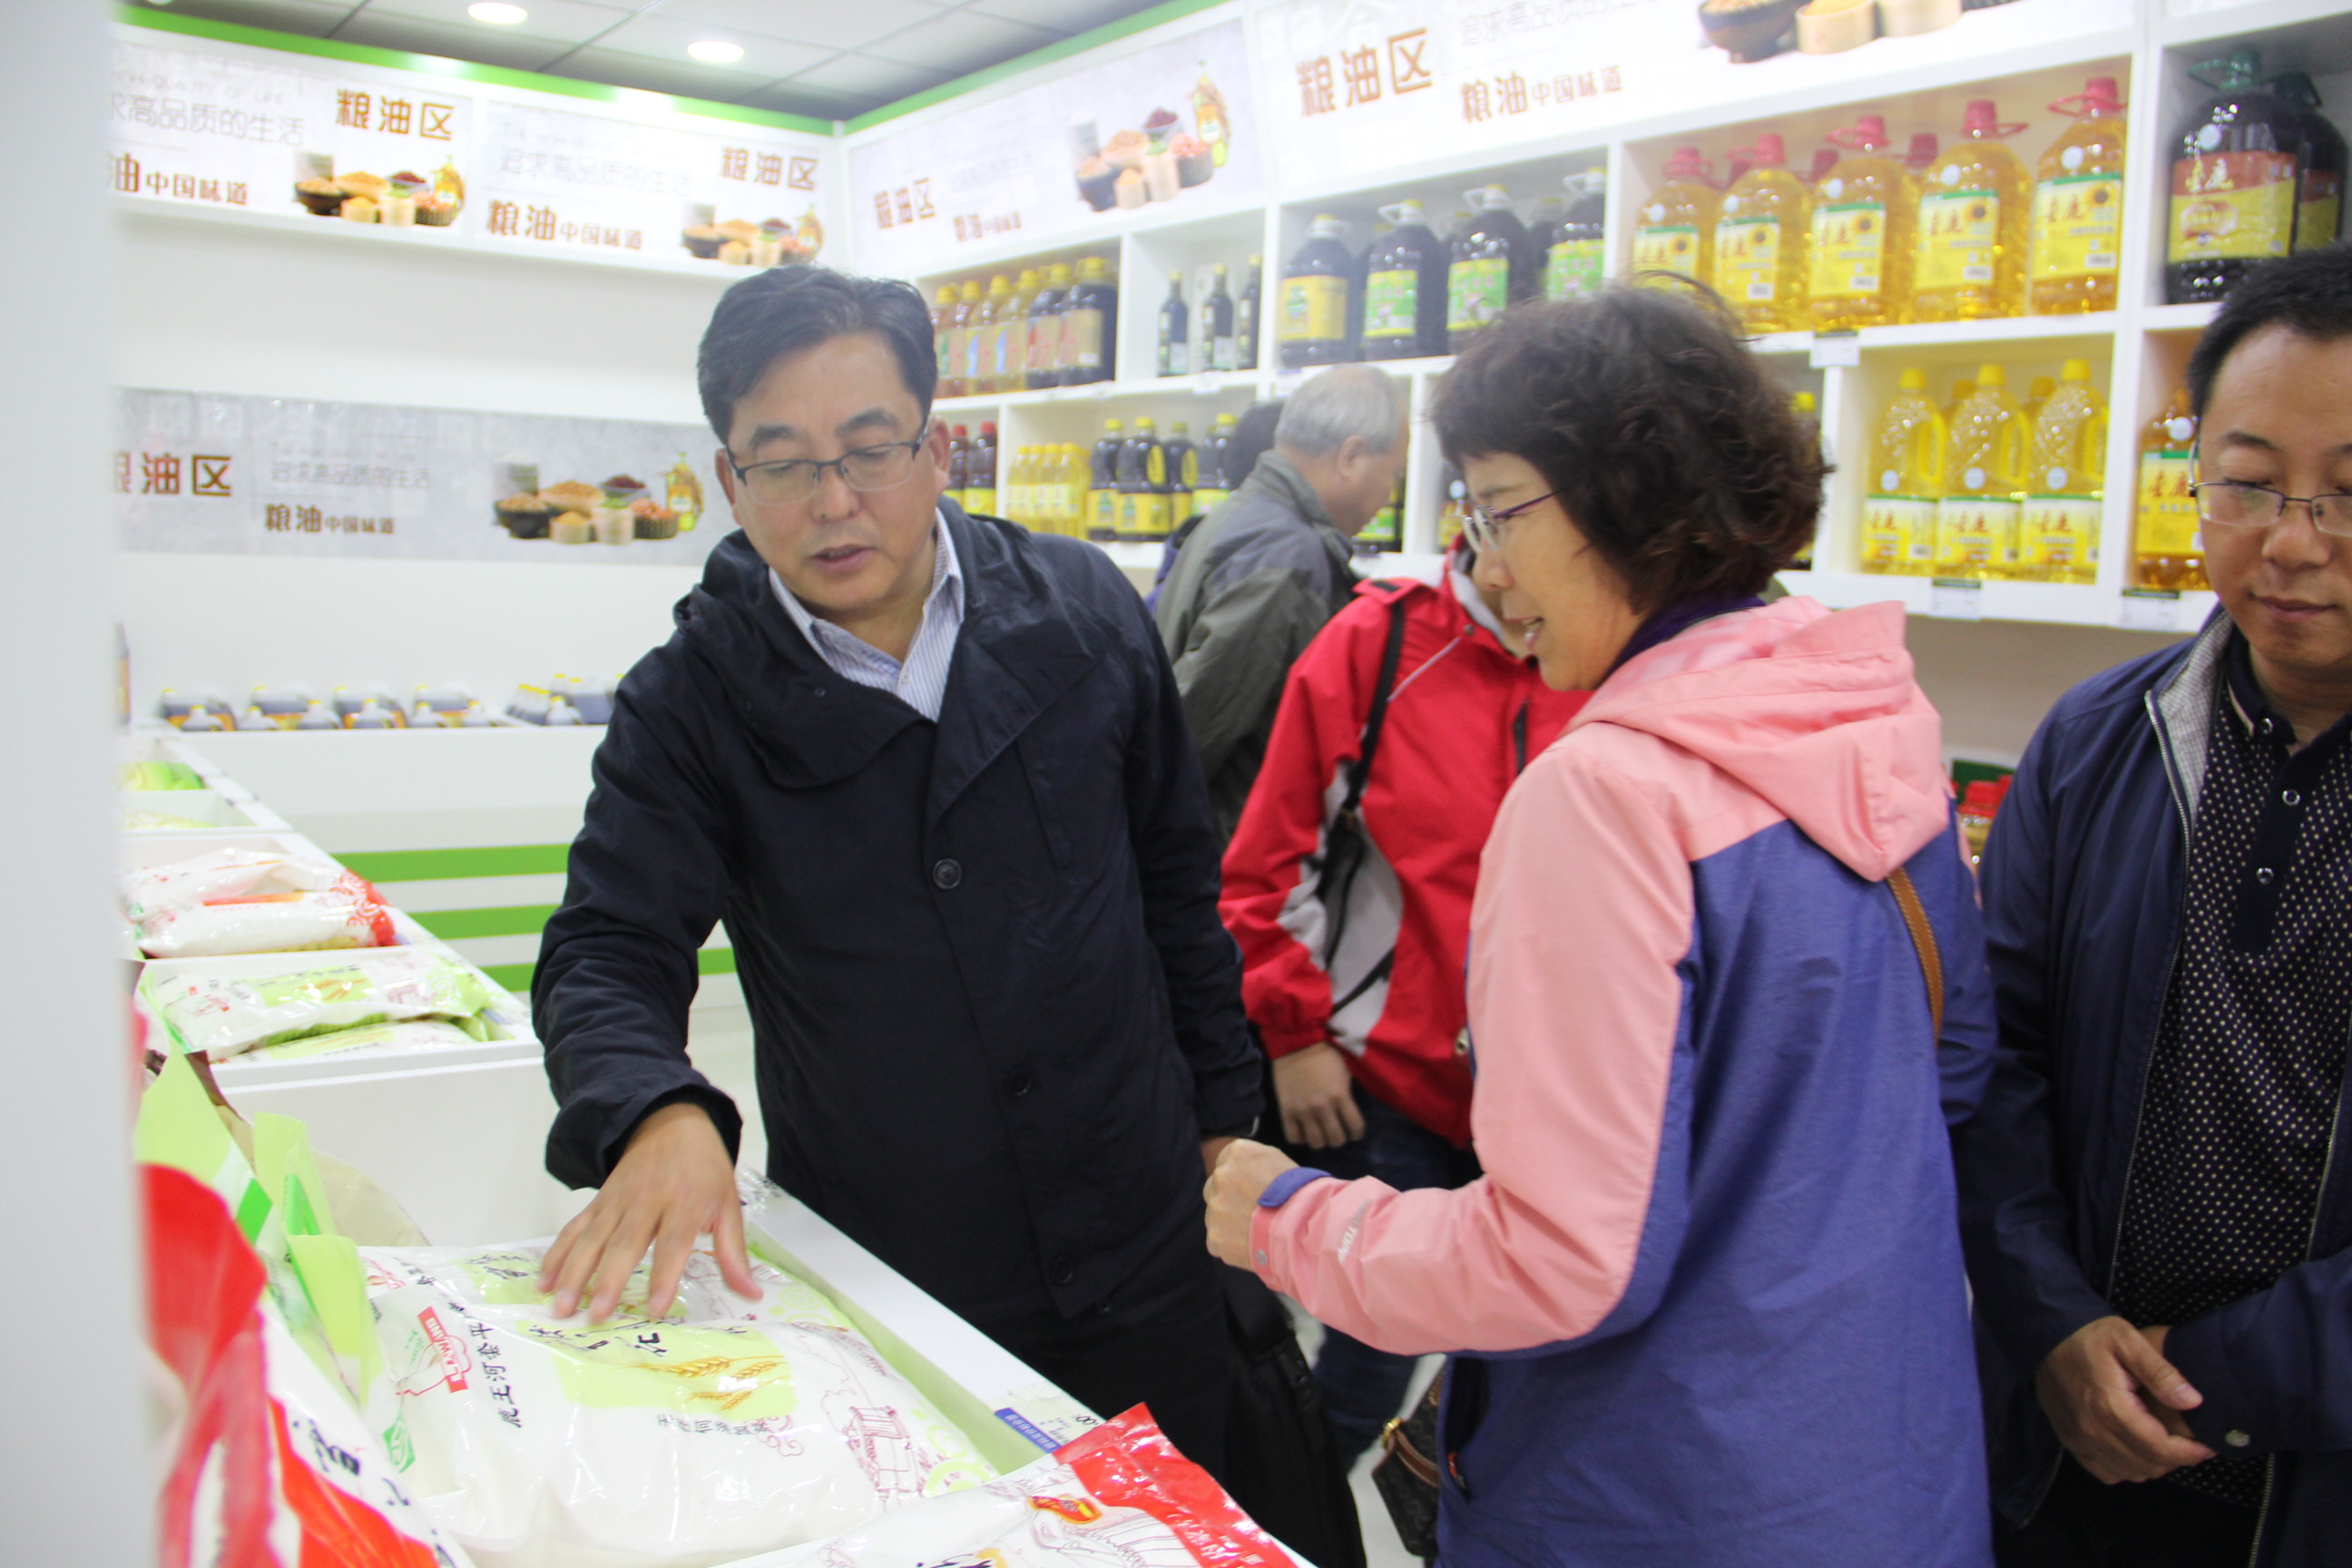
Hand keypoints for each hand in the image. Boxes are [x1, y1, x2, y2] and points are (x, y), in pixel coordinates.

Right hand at [537, 1101, 758, 1321]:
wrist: (671, 1123)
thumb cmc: (704, 1170)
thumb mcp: (727, 1205)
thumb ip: (734, 1253)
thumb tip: (751, 1294)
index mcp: (685, 1202)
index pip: (673, 1242)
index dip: (664, 1274)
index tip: (655, 1307)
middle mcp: (647, 1201)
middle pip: (625, 1244)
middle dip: (608, 1281)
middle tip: (595, 1315)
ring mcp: (617, 1201)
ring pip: (591, 1239)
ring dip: (574, 1274)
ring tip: (561, 1307)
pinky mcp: (598, 1201)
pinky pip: (573, 1229)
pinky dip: (557, 1255)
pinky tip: (544, 1282)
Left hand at [1203, 1139, 1297, 1268]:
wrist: (1303, 1228)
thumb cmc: (1299, 1194)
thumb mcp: (1278, 1161)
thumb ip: (1253, 1163)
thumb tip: (1243, 1172)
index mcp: (1237, 1153)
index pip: (1225, 1162)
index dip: (1239, 1178)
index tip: (1250, 1190)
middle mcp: (1220, 1176)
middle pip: (1215, 1188)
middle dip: (1229, 1198)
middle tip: (1251, 1211)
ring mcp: (1215, 1208)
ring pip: (1215, 1215)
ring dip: (1229, 1222)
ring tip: (1256, 1231)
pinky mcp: (1215, 1237)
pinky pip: (1217, 1241)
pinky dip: (1231, 1245)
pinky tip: (1251, 1245)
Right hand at [1273, 1042, 1365, 1149]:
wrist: (1295, 1043)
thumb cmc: (1323, 1054)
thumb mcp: (1344, 1071)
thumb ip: (1346, 1092)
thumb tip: (1347, 1109)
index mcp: (1340, 1095)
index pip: (1355, 1126)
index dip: (1357, 1133)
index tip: (1354, 1133)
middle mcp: (1322, 1107)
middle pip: (1336, 1139)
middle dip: (1339, 1139)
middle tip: (1336, 1133)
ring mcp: (1303, 1110)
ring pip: (1316, 1142)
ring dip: (1321, 1141)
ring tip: (1320, 1134)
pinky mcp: (1286, 1111)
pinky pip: (1293, 1136)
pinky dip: (1300, 1138)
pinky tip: (1303, 1132)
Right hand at [2035, 1316, 2212, 1482]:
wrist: (2044, 1335)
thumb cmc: (2090, 1336)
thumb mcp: (2129, 1341)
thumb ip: (2161, 1372)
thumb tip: (2193, 1402)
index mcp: (2111, 1408)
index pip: (2160, 1449)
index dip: (2190, 1453)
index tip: (2208, 1445)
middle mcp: (2093, 1431)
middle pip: (2147, 1465)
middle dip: (2175, 1458)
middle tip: (2188, 1442)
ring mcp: (2079, 1439)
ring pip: (2129, 1473)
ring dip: (2152, 1464)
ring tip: (2165, 1444)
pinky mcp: (2070, 1441)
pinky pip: (2106, 1472)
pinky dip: (2126, 1468)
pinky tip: (2134, 1449)